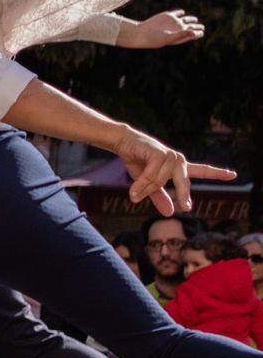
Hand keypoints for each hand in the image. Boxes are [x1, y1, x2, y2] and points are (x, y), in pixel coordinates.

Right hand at [113, 126, 235, 214]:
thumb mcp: (147, 183)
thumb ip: (160, 197)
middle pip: (185, 182)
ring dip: (146, 190)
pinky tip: (133, 192)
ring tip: (134, 195)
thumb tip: (170, 213)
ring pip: (161, 181)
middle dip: (185, 194)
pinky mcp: (159, 154)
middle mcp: (178, 160)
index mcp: (178, 167)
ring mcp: (170, 156)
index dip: (217, 173)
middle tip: (186, 208)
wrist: (124, 143)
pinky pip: (152, 175)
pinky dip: (142, 185)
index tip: (233, 175)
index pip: (202, 170)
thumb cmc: (138, 161)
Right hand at [117, 9, 204, 49]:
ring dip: (191, 19)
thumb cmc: (155, 39)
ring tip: (194, 20)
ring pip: (187, 19)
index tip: (201, 32)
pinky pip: (178, 13)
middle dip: (197, 27)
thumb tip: (194, 32)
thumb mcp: (169, 38)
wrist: (142, 33)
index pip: (193, 34)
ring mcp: (174, 22)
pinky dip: (181, 12)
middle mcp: (179, 29)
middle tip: (201, 27)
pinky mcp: (168, 15)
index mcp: (180, 37)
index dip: (198, 33)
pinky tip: (182, 13)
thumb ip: (182, 35)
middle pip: (192, 27)